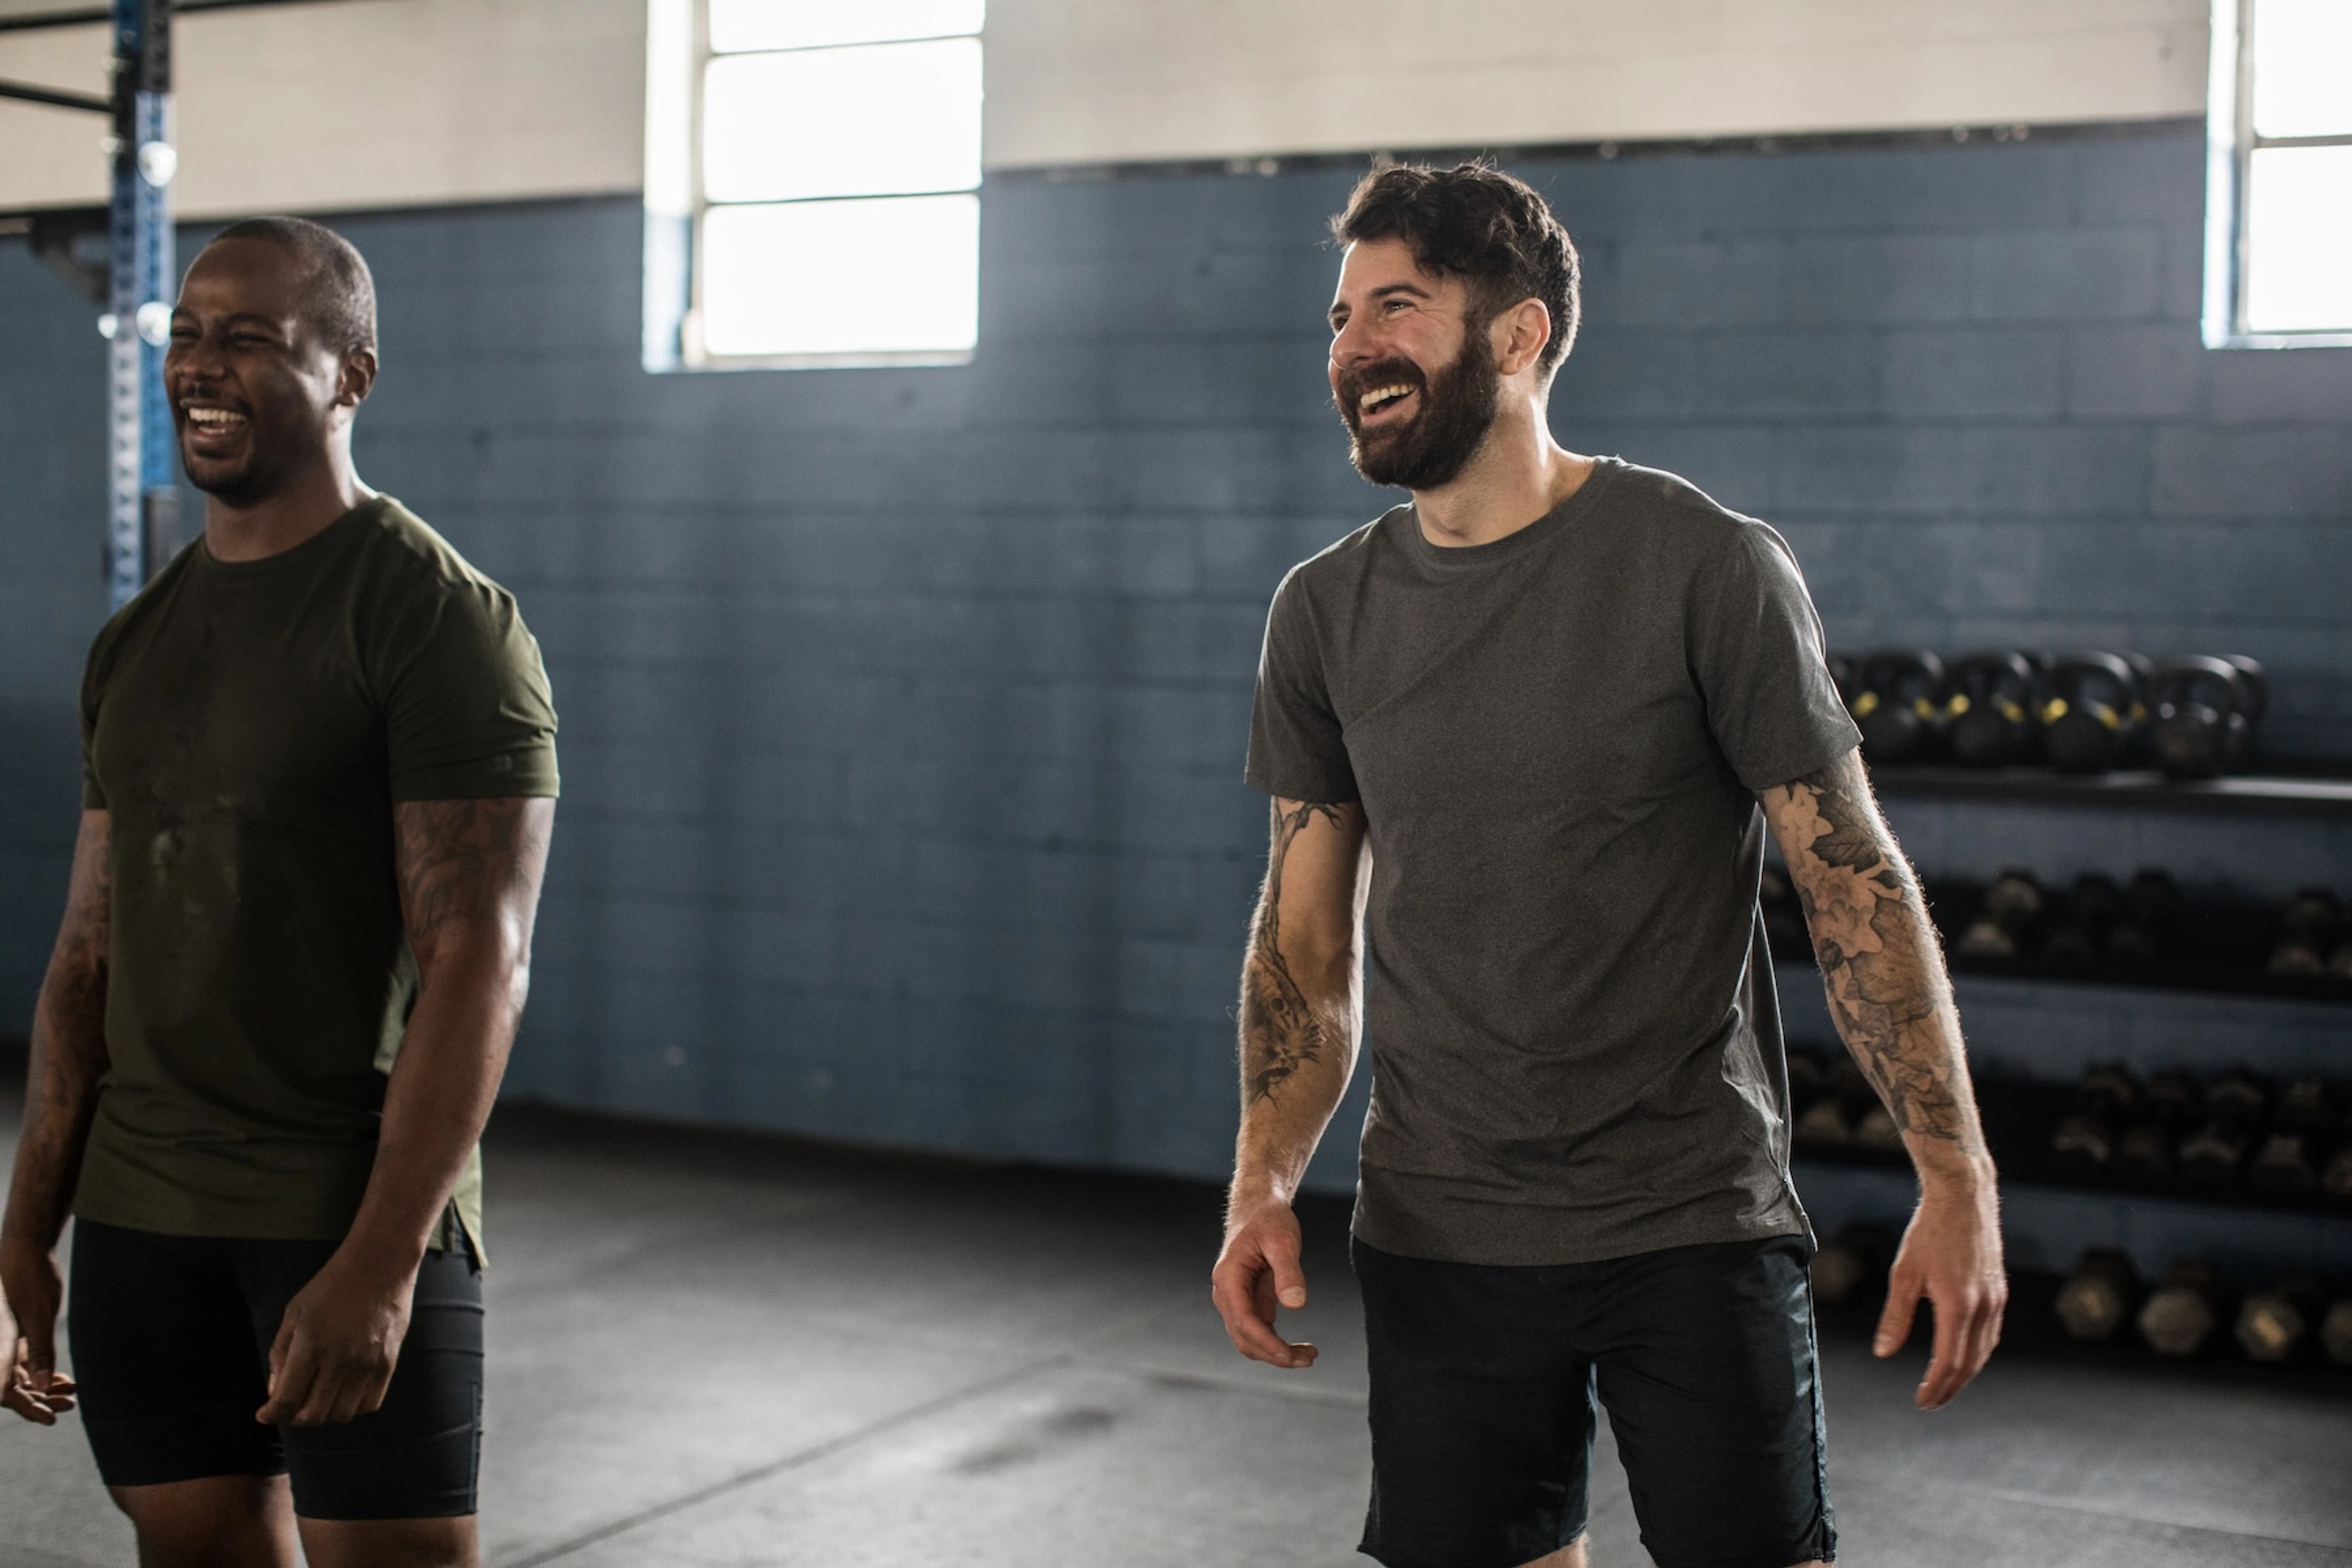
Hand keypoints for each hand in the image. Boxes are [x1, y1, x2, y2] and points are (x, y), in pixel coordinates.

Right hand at [0, 1233, 76, 1424]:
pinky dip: (40, 1371)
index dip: (26, 1406)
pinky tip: (62, 1379)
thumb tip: (44, 1386)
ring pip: (18, 1375)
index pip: (6, 1388)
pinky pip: (21, 1362)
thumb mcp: (39, 1315)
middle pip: (11, 1385)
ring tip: (70, 1393)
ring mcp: (1, 1341)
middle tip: (67, 1405)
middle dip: (38, 1399)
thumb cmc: (30, 1278)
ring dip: (41, 1387)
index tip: (49, 1417)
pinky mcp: (10, 1334)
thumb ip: (40, 1351)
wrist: (24, 1247)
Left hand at [256, 1248, 415, 1426]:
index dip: (271, 1414)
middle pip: (312, 1415)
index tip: (265, 1414)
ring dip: (324, 1414)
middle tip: (291, 1407)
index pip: (286, 1399)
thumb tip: (275, 1390)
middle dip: (295, 1418)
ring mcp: (366, 1364)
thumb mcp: (295, 1312)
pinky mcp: (388, 1363)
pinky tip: (344, 1394)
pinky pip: (369, 1404)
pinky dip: (353, 1408)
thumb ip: (280, 1352)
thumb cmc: (332, 1284)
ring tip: (318, 1400)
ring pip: (341, 1415)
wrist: (380, 1263)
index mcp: (310, 1344)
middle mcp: (339, 1360)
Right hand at [1211, 1194, 1316, 1368]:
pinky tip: (1301, 1347)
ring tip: (1310, 1355)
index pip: (1244, 1322)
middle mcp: (1227, 1294)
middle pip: (1245, 1338)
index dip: (1267, 1343)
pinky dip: (1277, 1343)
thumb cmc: (1268, 1219)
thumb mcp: (1282, 1240)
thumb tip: (1296, 1305)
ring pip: (1250, 1340)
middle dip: (1274, 1354)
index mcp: (1229, 1279)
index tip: (1290, 1356)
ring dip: (1276, 1353)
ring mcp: (1236, 1300)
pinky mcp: (1249, 1302)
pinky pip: (1260, 1331)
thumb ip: (1289, 1272)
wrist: (1258, 1206)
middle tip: (1310, 1359)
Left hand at [1876, 1176, 2005, 1409]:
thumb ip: (1896, 1316)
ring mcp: (1997, 1300)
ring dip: (1965, 1373)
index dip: (1935, 1387)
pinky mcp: (2000, 1291)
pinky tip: (1964, 1356)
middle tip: (1930, 1403)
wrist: (1964, 1197)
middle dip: (1950, 1388)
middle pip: (1970, 1364)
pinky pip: (1992, 1334)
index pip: (1949, 1362)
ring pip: (1984, 1351)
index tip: (1920, 1402)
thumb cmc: (1928, 1232)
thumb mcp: (1904, 1273)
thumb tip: (1883, 1353)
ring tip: (1944, 1385)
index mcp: (1958, 1305)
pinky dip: (1977, 1352)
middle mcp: (1984, 1307)